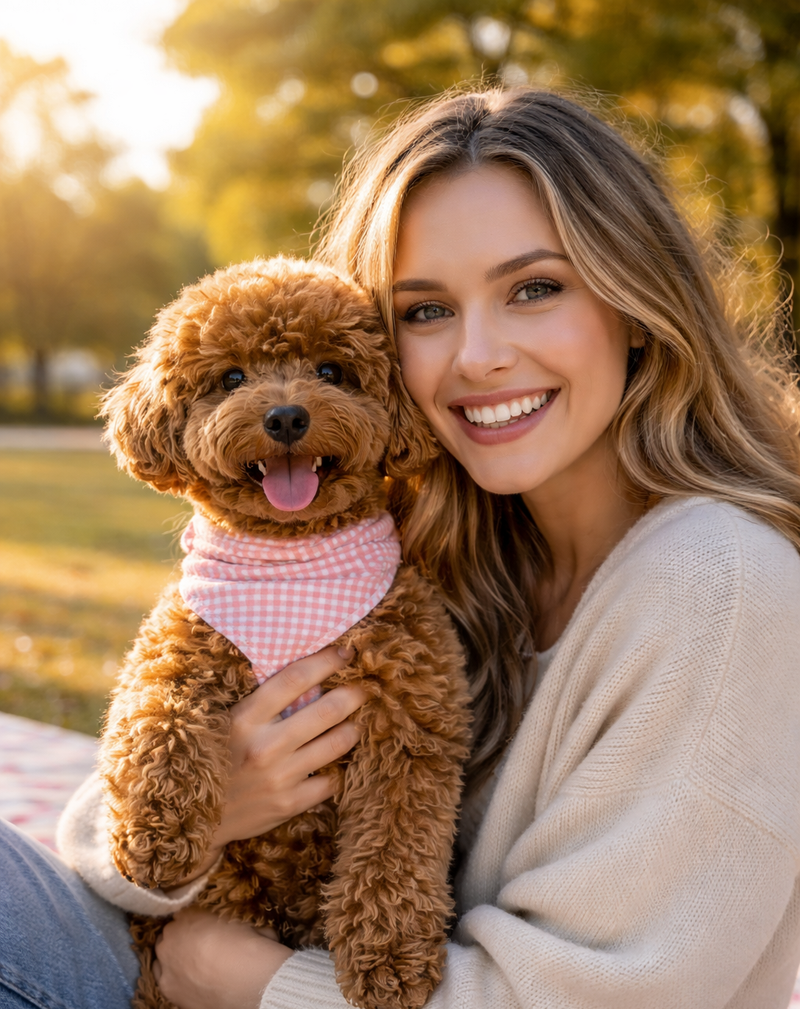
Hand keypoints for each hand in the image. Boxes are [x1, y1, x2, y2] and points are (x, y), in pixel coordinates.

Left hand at [153, 906, 290, 1008]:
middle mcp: (171, 935)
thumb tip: (218, 926)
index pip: (183, 913)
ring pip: (162, 955)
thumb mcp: (236, 921)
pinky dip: (172, 976)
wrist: (247, 981)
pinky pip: (163, 977)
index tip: (203, 927)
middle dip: (180, 936)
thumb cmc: (247, 945)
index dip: (194, 920)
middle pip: (170, 932)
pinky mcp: (166, 987)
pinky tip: (188, 979)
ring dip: (172, 955)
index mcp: (188, 914)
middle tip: (197, 944)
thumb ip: (218, 921)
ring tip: (191, 962)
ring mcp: (165, 961)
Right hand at [166, 645, 365, 887]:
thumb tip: (311, 676)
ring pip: (337, 743)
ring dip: (352, 729)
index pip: (295, 678)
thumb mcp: (228, 721)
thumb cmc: (214, 756)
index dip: (326, 660)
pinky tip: (332, 763)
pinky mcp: (288, 804)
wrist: (191, 817)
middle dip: (353, 695)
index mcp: (244, 718)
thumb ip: (263, 701)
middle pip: (327, 710)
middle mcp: (264, 746)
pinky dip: (336, 770)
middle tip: (363, 689)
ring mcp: (278, 777)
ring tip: (353, 724)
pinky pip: (330, 781)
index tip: (345, 652)